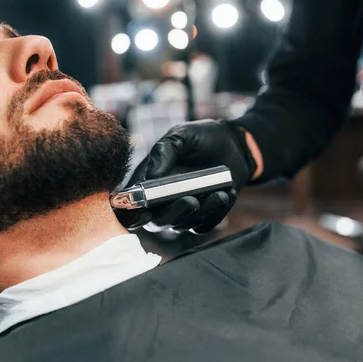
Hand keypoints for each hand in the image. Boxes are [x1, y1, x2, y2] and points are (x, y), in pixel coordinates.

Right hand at [115, 119, 256, 233]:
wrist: (233, 143)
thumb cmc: (200, 137)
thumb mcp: (181, 136)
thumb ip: (164, 151)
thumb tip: (151, 175)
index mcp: (146, 182)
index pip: (129, 205)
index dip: (131, 213)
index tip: (144, 210)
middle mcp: (160, 202)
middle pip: (156, 222)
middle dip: (173, 214)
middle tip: (191, 201)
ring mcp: (182, 211)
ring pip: (183, 225)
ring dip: (201, 212)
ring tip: (218, 193)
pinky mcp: (203, 217)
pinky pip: (205, 224)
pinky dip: (216, 212)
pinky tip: (226, 194)